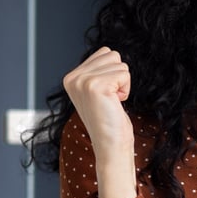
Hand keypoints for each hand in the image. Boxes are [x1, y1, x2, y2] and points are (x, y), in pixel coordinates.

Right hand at [63, 47, 136, 197]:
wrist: (110, 145)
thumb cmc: (109, 119)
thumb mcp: (97, 90)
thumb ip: (97, 70)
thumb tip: (109, 52)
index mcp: (70, 77)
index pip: (104, 52)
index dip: (113, 73)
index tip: (105, 95)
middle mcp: (73, 78)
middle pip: (111, 54)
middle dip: (118, 76)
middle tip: (110, 99)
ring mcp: (82, 81)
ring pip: (119, 63)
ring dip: (122, 83)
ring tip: (112, 101)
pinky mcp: (96, 86)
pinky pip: (124, 73)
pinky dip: (125, 89)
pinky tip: (115, 103)